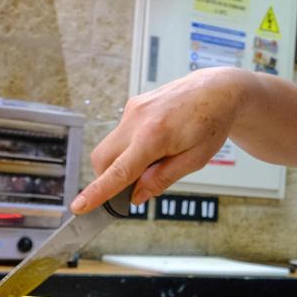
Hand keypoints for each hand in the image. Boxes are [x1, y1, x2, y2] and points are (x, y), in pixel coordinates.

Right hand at [71, 68, 246, 212]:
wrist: (217, 89)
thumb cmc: (211, 122)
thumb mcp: (195, 160)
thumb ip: (162, 179)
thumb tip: (136, 196)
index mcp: (154, 136)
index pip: (119, 171)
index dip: (97, 192)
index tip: (79, 206)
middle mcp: (137, 120)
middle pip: (102, 159)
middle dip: (108, 178)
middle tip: (134, 186)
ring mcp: (133, 110)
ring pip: (110, 146)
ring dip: (122, 161)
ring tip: (156, 160)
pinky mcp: (134, 105)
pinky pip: (121, 134)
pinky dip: (130, 147)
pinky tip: (156, 144)